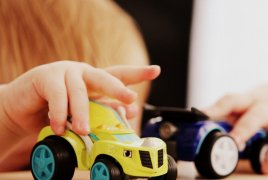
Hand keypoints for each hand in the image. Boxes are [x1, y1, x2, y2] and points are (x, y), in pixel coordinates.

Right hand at [0, 61, 159, 136]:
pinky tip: (60, 126)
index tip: (156, 70)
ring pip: (80, 92)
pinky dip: (60, 114)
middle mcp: (83, 73)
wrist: (23, 108)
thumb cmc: (56, 110)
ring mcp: (65, 72)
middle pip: (105, 77)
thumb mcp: (83, 112)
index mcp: (94, 80)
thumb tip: (127, 113)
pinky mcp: (45, 77)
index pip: (119, 74)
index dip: (138, 73)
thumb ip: (102, 110)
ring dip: (83, 113)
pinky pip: (57, 96)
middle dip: (118, 88)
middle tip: (130, 98)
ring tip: (84, 130)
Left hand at [203, 85, 267, 173]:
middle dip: (245, 129)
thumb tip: (197, 124)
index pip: (230, 101)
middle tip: (235, 144)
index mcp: (247, 101)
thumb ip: (223, 116)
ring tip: (266, 169)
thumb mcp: (240, 107)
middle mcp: (267, 106)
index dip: (216, 108)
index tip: (203, 115)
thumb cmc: (256, 106)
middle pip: (256, 115)